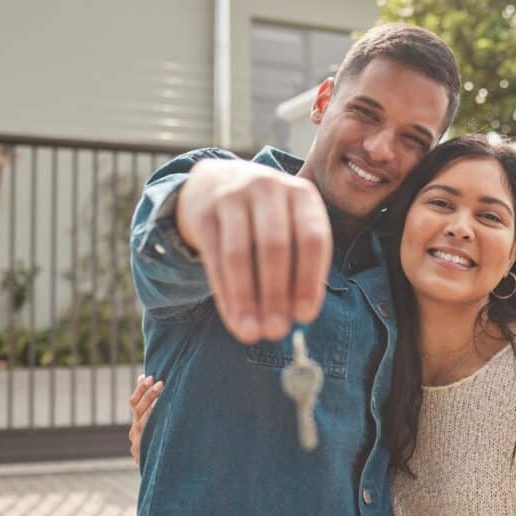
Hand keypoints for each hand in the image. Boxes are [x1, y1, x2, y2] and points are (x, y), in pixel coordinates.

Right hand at [129, 374, 163, 467]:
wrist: (159, 479)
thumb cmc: (162, 451)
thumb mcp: (157, 432)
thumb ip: (154, 414)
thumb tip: (151, 385)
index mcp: (137, 426)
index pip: (134, 403)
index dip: (140, 389)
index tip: (146, 376)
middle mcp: (135, 433)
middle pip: (138, 409)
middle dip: (148, 394)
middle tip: (159, 382)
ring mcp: (137, 443)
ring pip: (142, 419)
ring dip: (151, 403)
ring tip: (162, 391)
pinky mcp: (141, 452)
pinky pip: (148, 434)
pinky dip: (154, 421)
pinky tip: (164, 412)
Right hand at [176, 158, 332, 343]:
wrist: (215, 182)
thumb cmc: (265, 217)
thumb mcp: (292, 223)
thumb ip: (301, 262)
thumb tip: (300, 316)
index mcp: (302, 194)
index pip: (312, 240)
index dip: (309, 281)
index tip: (305, 318)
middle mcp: (268, 188)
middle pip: (275, 248)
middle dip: (276, 295)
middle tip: (276, 332)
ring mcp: (232, 196)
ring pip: (240, 255)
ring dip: (247, 300)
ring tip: (252, 334)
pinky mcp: (203, 212)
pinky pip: (214, 259)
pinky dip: (225, 294)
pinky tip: (234, 318)